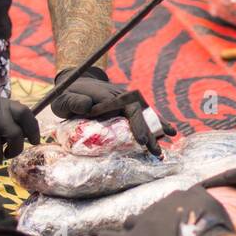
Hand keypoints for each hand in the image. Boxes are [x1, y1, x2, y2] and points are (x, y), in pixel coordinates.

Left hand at [51, 68, 175, 156]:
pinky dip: (156, 124)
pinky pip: (144, 117)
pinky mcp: (127, 109)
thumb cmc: (68, 93)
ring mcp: (127, 103)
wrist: (75, 83)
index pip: (129, 109)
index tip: (141, 140)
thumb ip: (74, 102)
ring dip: (157, 129)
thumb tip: (88, 106)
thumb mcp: (65, 97)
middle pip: (141, 116)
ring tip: (169, 142)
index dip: (137, 125)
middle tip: (155, 152)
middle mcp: (123, 98)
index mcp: (110, 96)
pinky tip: (168, 132)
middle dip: (150, 134)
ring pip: (146, 116)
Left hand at [97, 185, 233, 235]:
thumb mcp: (218, 210)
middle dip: (155, 222)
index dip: (175, 215)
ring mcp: (148, 220)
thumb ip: (208, 204)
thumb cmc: (219, 233)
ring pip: (133, 221)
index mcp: (184, 194)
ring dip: (134, 227)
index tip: (178, 225)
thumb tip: (206, 204)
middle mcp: (163, 202)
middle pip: (153, 211)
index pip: (174, 201)